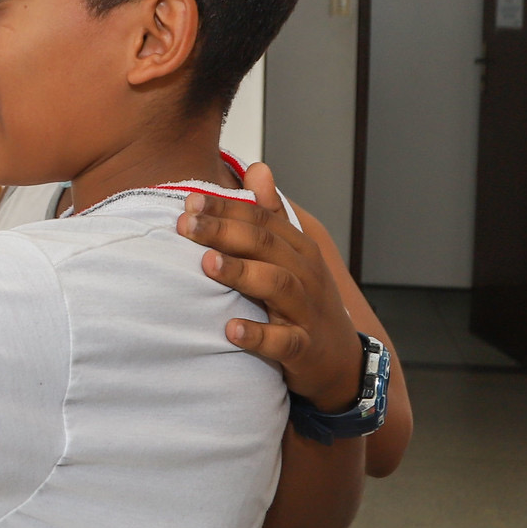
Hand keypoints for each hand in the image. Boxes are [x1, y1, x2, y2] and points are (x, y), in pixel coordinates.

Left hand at [177, 162, 361, 410]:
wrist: (340, 359)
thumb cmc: (305, 299)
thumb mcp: (292, 254)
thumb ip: (271, 213)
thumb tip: (257, 168)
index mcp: (297, 249)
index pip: (260, 220)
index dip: (225, 208)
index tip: (190, 201)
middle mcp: (304, 274)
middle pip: (265, 245)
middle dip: (224, 231)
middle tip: (186, 225)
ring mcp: (306, 311)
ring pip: (276, 285)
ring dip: (241, 273)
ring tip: (208, 264)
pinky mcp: (304, 347)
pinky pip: (283, 341)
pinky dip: (258, 335)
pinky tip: (231, 330)